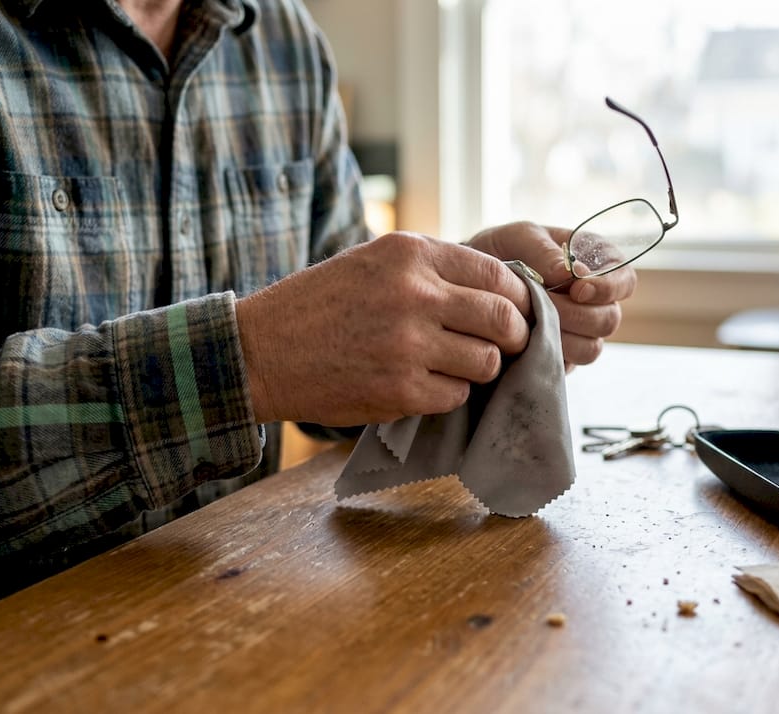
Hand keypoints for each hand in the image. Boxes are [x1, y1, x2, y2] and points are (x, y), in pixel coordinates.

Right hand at [235, 232, 531, 425]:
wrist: (261, 350)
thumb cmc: (320, 304)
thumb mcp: (374, 259)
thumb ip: (433, 268)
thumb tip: (502, 290)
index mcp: (411, 253)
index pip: (497, 274)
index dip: (517, 298)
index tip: (515, 312)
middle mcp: (415, 294)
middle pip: (504, 320)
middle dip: (514, 336)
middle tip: (505, 345)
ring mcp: (408, 344)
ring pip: (487, 362)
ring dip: (479, 368)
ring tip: (452, 364)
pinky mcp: (400, 390)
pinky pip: (456, 395)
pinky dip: (448, 394)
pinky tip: (422, 383)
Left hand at [467, 221, 635, 368]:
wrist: (468, 282)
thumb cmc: (502, 250)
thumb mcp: (520, 236)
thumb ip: (545, 251)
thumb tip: (573, 274)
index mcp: (596, 265)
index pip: (625, 280)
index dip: (608, 288)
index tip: (578, 288)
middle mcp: (593, 303)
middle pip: (609, 319)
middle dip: (578, 314)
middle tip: (545, 304)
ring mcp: (577, 333)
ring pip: (591, 348)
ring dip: (563, 336)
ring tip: (531, 320)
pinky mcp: (558, 357)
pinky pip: (565, 366)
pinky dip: (546, 354)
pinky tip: (524, 339)